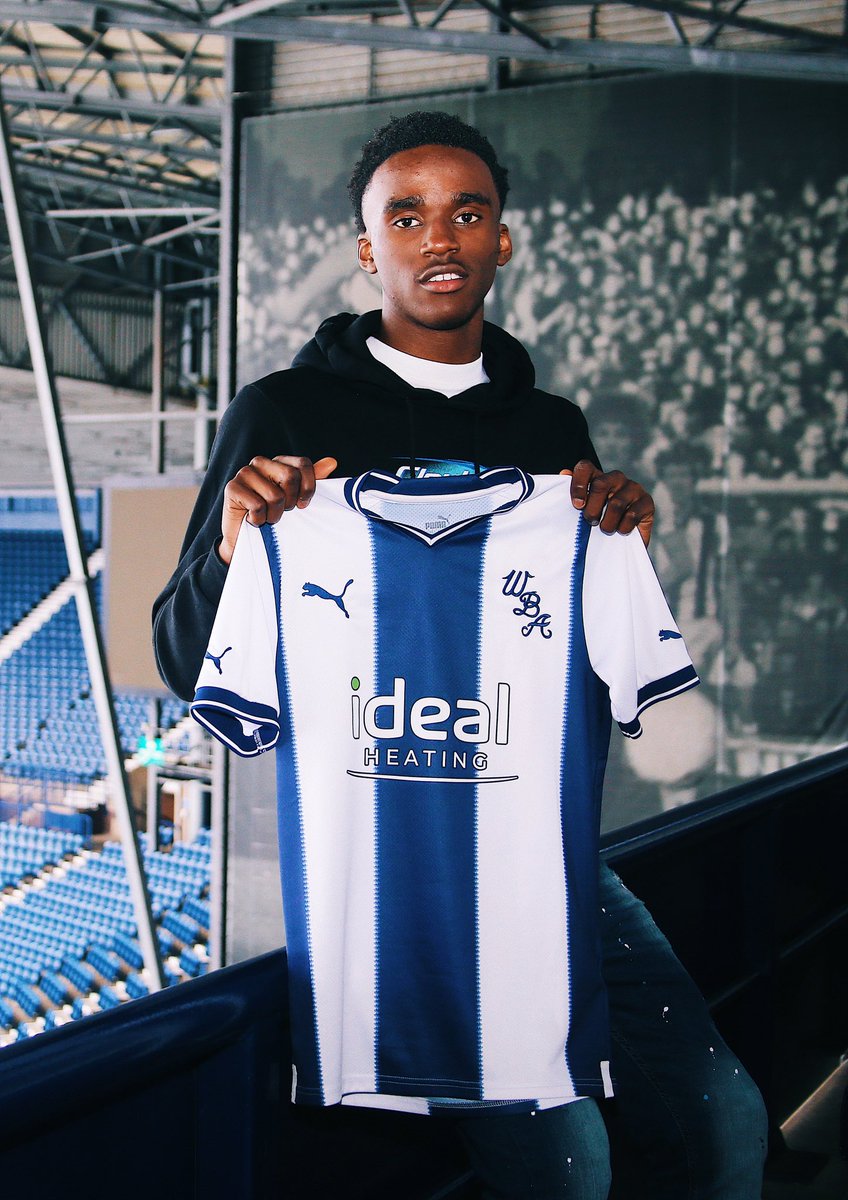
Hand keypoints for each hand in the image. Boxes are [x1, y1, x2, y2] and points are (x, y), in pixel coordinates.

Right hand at [220, 454, 336, 564]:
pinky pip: (258, 506)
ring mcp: (244, 473)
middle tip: (281, 511)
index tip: (303, 504)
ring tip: (266, 516)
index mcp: (278, 462)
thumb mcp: (297, 499)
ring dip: (274, 515)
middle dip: (290, 502)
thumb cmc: (273, 516)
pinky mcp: (232, 488)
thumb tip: (332, 462)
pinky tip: (253, 519)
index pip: (303, 464)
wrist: (245, 540)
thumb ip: (312, 480)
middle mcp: (261, 463)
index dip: (308, 488)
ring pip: (275, 495)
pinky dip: (259, 519)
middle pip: (290, 477)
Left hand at [561, 460, 654, 546]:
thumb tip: (564, 473)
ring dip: (607, 523)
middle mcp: (616, 479)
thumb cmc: (599, 526)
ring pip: (616, 503)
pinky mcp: (647, 502)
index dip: (578, 484)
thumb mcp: (583, 513)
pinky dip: (623, 527)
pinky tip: (621, 531)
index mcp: (598, 477)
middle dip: (592, 508)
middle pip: (600, 484)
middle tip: (590, 522)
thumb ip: (574, 495)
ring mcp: (633, 488)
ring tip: (605, 530)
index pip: (585, 468)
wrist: (621, 545)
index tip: (577, 505)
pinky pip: (632, 514)